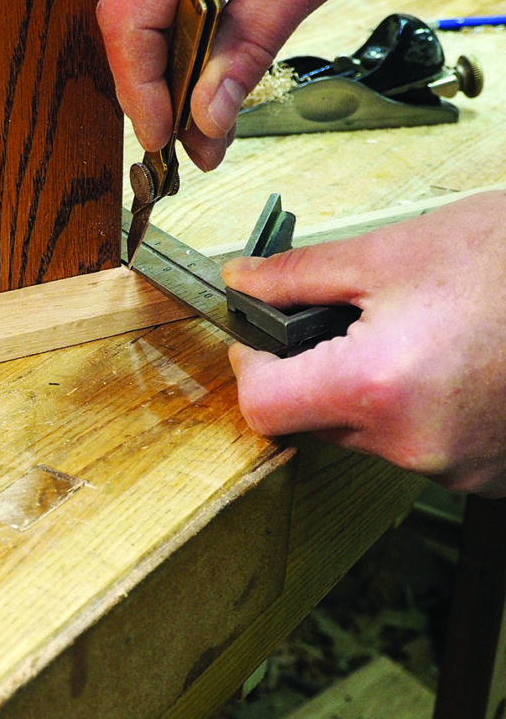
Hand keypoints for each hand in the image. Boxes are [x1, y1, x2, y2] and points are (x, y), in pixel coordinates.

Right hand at [97, 0, 378, 168]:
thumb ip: (252, 41)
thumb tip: (208, 115)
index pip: (129, 17)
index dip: (139, 88)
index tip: (162, 138)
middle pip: (126, 17)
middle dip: (154, 89)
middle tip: (190, 141)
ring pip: (140, 11)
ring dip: (169, 70)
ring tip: (205, 120)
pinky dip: (183, 39)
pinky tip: (206, 72)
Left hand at [222, 190, 505, 496]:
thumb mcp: (395, 250)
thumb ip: (300, 275)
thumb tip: (242, 283)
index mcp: (378, 387)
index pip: (262, 406)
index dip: (252, 365)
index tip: (264, 335)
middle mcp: (413, 444)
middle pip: (310, 420)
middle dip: (309, 371)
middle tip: (343, 320)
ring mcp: (454, 468)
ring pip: (362, 433)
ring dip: (364, 387)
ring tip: (412, 333)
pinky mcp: (485, 474)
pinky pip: (415, 445)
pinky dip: (411, 407)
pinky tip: (447, 363)